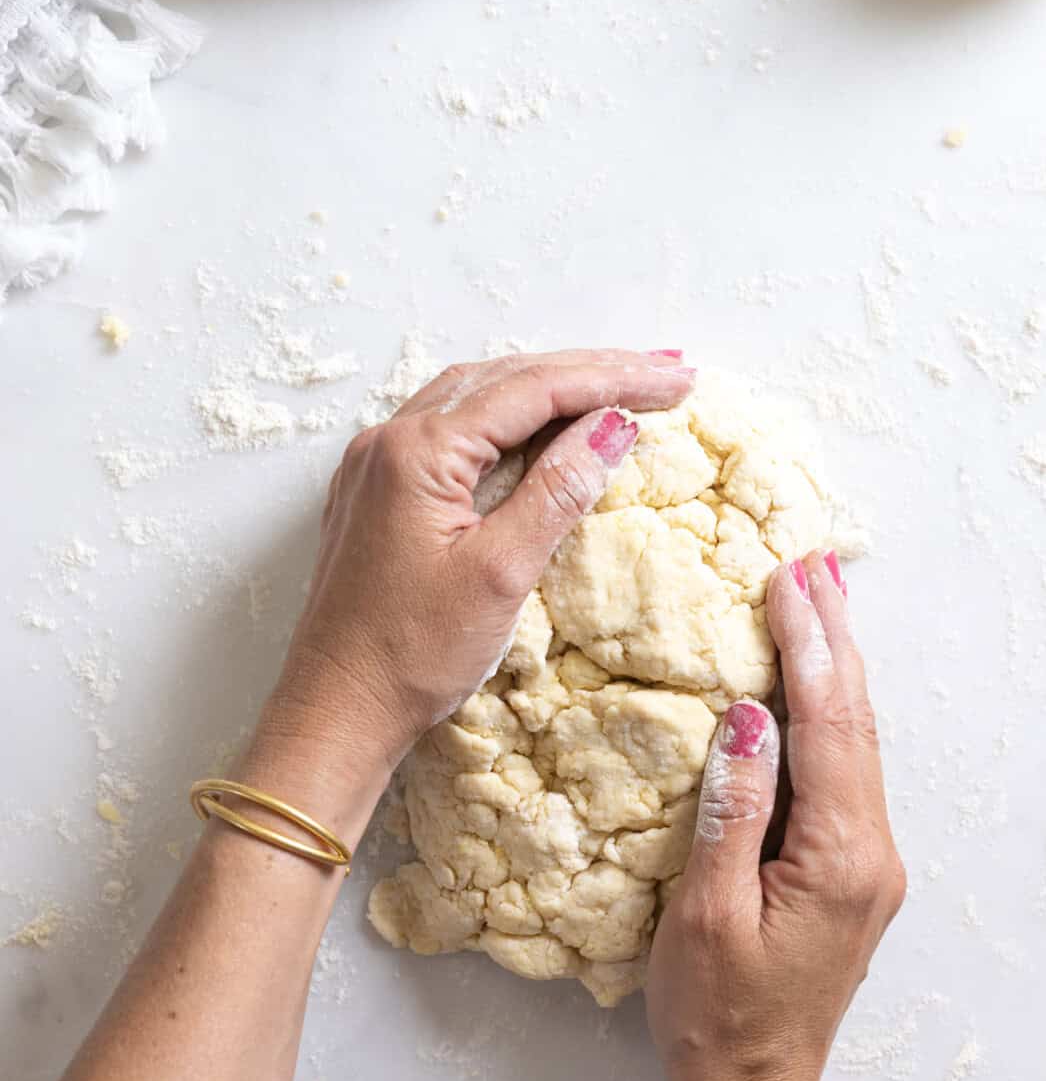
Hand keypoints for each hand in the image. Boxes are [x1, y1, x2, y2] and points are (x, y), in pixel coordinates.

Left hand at [250, 349, 694, 828]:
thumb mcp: (500, 573)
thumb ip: (557, 491)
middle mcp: (390, 441)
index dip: (612, 378)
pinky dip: (510, 417)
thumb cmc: (411, 654)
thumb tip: (613, 426)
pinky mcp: (380, 492)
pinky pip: (453, 427)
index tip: (675, 381)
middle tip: (665, 372)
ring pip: (478, 396)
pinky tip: (546, 423)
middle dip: (590, 370)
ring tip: (620, 384)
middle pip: (506, 378)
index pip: (533, 388)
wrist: (335, 710)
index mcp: (418, 452)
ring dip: (550, 385)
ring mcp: (379, 464)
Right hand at [647, 550, 904, 1080]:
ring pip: (854, 743)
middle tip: (816, 562)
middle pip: (855, 722)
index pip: (828, 725)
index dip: (810, 645)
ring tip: (820, 599)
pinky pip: (843, 772)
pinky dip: (828, 714)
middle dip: (835, 637)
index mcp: (842, 857)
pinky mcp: (850, 874)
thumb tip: (751, 716)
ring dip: (836, 668)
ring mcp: (868, 863)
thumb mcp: (707, 915)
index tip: (790, 577)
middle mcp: (872, 852)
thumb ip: (733, 811)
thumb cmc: (716, 1018)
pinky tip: (812, 687)